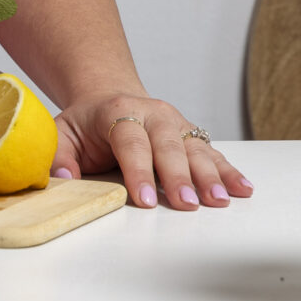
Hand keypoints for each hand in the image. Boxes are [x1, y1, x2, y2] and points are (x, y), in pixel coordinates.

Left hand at [52, 93, 252, 211]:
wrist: (109, 96)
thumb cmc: (86, 123)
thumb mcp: (62, 133)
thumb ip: (58, 156)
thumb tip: (62, 181)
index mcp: (118, 110)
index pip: (130, 141)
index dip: (138, 171)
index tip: (143, 200)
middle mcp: (152, 113)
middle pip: (168, 145)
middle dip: (178, 176)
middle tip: (187, 204)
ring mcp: (175, 123)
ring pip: (195, 149)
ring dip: (210, 175)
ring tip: (219, 200)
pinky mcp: (191, 134)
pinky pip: (212, 152)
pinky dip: (229, 171)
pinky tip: (242, 189)